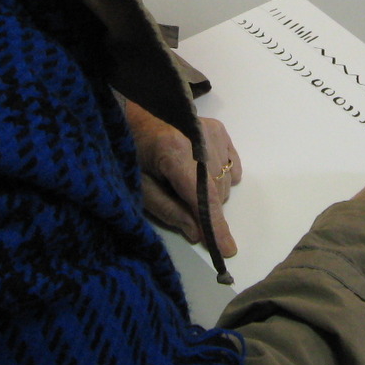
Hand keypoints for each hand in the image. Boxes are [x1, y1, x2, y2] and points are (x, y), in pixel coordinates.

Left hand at [125, 101, 240, 256]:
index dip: (215, 226)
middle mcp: (200, 138)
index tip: (227, 250)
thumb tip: (198, 233)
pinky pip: (233, 166)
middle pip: (216, 191)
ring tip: (182, 179)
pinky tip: (200, 171)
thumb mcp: (140, 186)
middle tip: (176, 198)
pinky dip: (222, 177)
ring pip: (226, 181)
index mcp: (174, 151)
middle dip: (202, 207)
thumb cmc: (131, 150)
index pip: (203, 197)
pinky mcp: (218, 128)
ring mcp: (212, 131)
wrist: (133, 113)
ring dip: (210, 192)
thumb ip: (168, 210)